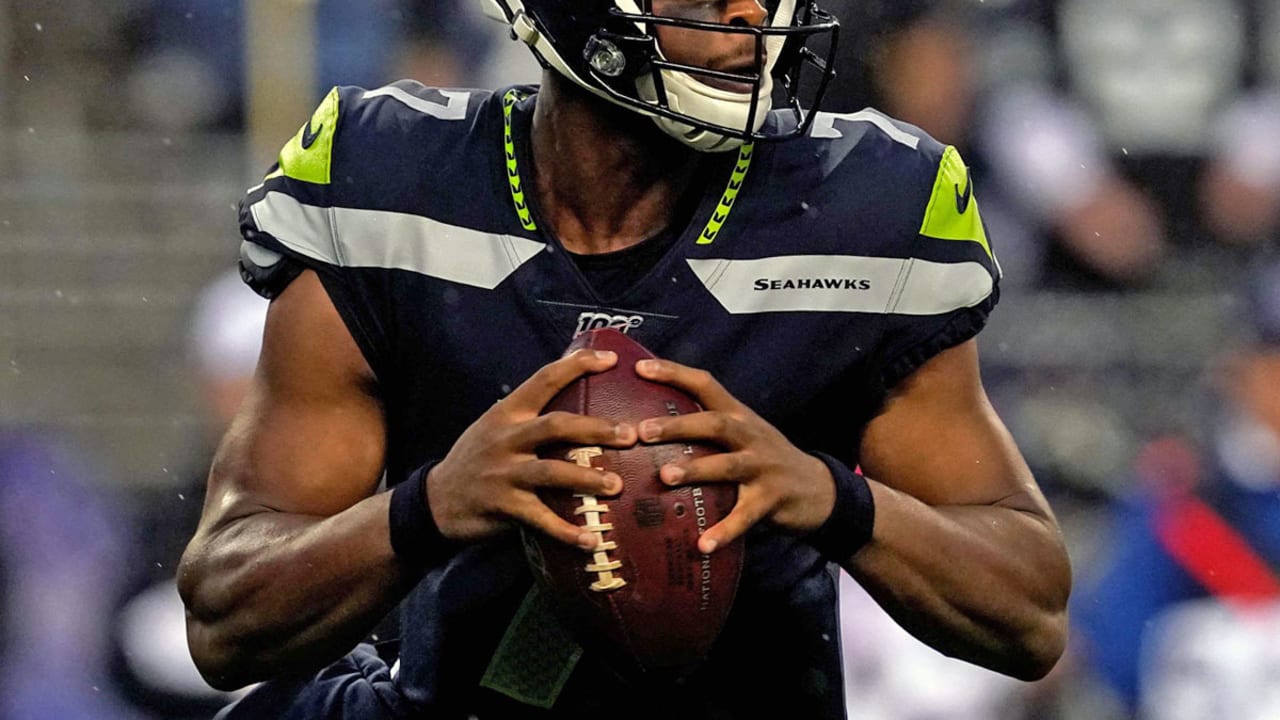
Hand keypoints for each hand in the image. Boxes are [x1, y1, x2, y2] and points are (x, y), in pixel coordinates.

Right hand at [427, 349, 637, 548]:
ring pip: (551, 472)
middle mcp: (506, 439)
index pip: (544, 380)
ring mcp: (503, 473)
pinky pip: (540, 519)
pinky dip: (566, 531)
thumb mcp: (495, 426)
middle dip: (595, 429)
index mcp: (507, 413)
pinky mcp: (502, 506)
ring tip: (617, 485)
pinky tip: (590, 540)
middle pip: (555, 426)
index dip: (577, 366)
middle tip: (629, 435)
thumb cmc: (477, 458)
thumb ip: (530, 415)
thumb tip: (579, 396)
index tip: (611, 359)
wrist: (436, 499)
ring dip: (587, 479)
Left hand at [634, 358, 835, 553]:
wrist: (817, 488)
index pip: (705, 385)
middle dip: (678, 426)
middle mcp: (750, 436)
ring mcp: (763, 467)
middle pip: (714, 424)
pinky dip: (724, 531)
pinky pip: (744, 517)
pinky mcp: (771, 500)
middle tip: (642, 431)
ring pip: (727, 466)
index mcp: (739, 415)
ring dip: (695, 469)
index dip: (674, 373)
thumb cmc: (763, 458)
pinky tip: (702, 545)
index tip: (640, 368)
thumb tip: (649, 421)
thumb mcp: (742, 433)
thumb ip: (706, 426)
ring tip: (664, 477)